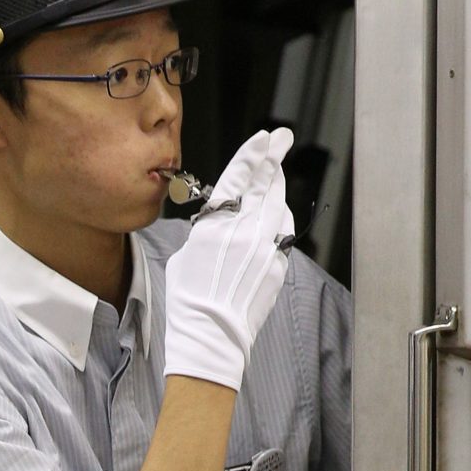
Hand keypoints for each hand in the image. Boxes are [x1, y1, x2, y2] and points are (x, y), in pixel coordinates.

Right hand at [161, 128, 296, 389]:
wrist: (211, 332)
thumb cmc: (188, 295)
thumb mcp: (187, 251)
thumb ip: (208, 229)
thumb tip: (221, 219)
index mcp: (216, 224)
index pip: (238, 178)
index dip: (252, 155)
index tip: (264, 138)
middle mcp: (245, 231)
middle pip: (265, 185)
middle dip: (274, 159)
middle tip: (282, 139)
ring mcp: (266, 247)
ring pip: (278, 205)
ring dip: (277, 187)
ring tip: (276, 173)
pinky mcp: (277, 265)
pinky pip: (282, 232)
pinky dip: (279, 218)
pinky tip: (276, 211)